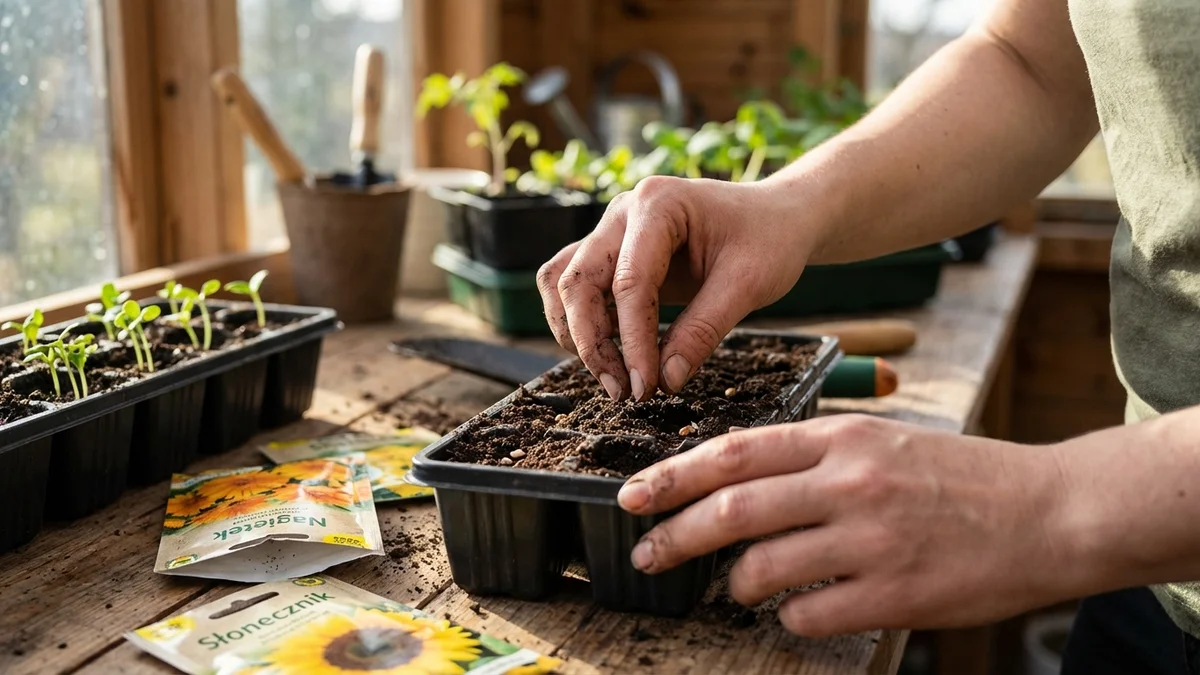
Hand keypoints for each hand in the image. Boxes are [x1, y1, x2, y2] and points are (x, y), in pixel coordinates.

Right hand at [536, 176, 814, 400]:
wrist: (776, 217)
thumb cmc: (769, 239)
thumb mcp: (749, 285)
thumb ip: (704, 330)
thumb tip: (667, 380)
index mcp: (659, 205)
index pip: (630, 282)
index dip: (633, 341)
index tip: (644, 386)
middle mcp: (624, 212)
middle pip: (579, 280)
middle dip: (593, 342)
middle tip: (622, 391)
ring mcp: (612, 230)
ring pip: (565, 283)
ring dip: (577, 333)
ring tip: (613, 377)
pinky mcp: (612, 253)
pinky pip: (574, 285)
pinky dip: (580, 322)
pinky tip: (609, 353)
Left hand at [616, 415, 1079, 635]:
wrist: (1050, 512)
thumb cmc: (960, 476)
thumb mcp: (883, 442)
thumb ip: (813, 458)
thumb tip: (735, 483)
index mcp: (843, 437)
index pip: (735, 452)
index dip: (674, 475)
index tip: (634, 494)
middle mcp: (851, 482)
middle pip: (733, 508)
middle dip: (676, 533)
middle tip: (647, 553)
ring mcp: (872, 539)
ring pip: (762, 566)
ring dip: (735, 582)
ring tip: (735, 586)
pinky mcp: (896, 593)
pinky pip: (809, 613)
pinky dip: (788, 615)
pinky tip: (797, 609)